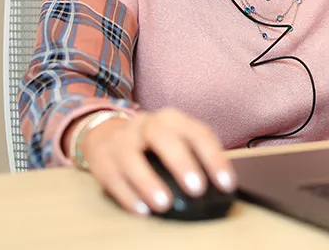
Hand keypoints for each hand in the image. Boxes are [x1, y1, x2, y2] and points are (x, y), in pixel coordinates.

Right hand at [79, 107, 235, 215]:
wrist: (107, 134)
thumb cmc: (154, 144)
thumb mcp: (176, 140)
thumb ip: (195, 157)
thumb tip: (218, 188)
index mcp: (173, 119)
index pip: (197, 133)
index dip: (214, 158)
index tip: (227, 184)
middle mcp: (146, 124)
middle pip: (162, 137)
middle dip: (181, 162)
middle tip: (197, 189)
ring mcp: (121, 140)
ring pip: (131, 157)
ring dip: (148, 182)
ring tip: (165, 205)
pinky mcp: (101, 159)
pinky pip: (112, 176)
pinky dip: (127, 195)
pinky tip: (141, 210)